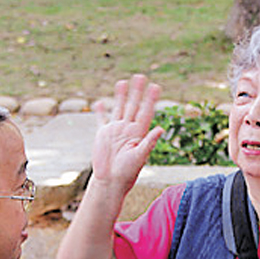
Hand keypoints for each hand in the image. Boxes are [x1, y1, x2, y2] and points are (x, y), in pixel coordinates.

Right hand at [92, 74, 164, 194]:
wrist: (110, 182)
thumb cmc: (127, 173)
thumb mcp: (140, 157)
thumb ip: (149, 142)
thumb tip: (160, 128)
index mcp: (138, 133)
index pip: (146, 112)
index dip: (151, 99)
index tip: (156, 86)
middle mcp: (128, 129)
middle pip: (133, 106)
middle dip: (137, 92)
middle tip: (141, 76)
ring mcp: (115, 131)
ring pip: (118, 109)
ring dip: (121, 96)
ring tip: (123, 82)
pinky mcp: (102, 135)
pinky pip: (101, 120)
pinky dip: (100, 111)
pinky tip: (99, 102)